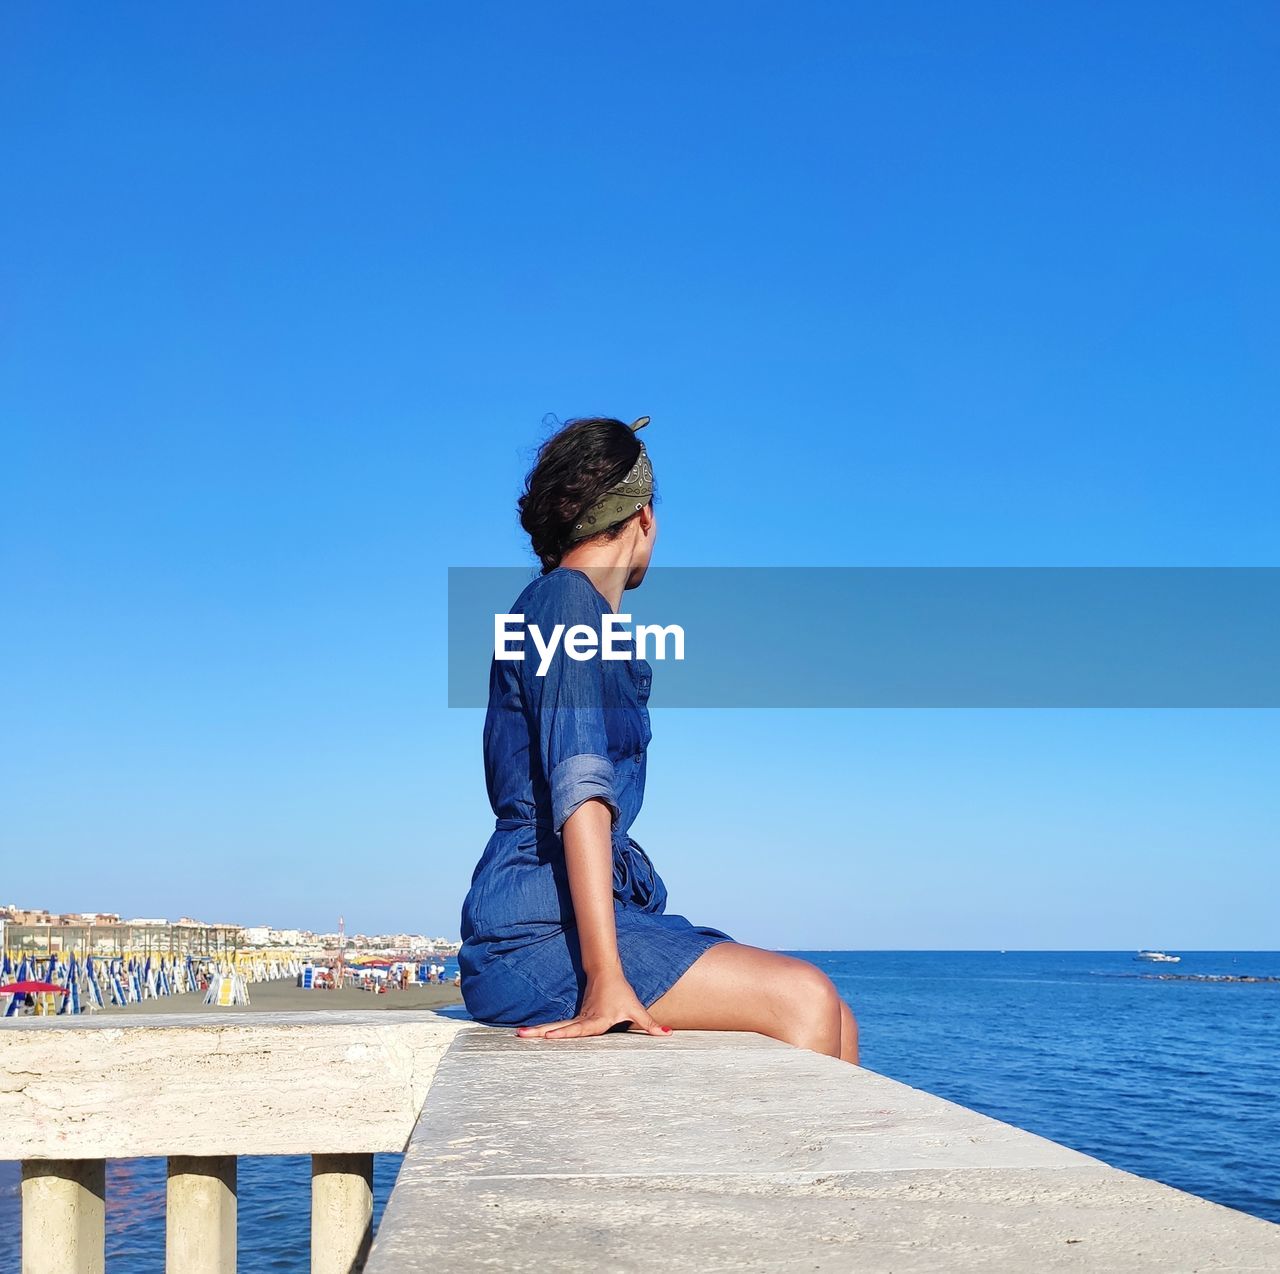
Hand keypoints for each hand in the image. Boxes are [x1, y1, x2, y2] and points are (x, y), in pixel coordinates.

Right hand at [515, 969, 670, 1039]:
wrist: (606, 973)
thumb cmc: (622, 993)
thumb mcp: (636, 1010)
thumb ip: (650, 1025)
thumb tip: (667, 1035)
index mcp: (596, 1020)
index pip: (579, 1029)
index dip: (565, 1033)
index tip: (550, 1036)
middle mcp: (583, 1019)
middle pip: (560, 1028)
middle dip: (541, 1033)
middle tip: (521, 1036)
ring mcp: (576, 1018)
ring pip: (555, 1026)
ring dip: (537, 1031)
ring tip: (519, 1036)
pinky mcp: (574, 1017)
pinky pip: (557, 1026)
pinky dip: (543, 1031)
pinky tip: (528, 1035)